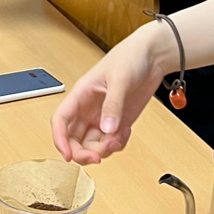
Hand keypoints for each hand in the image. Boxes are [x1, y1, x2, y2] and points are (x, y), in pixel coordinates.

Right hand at [51, 22, 164, 164]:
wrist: (153, 56)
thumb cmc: (130, 57)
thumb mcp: (120, 79)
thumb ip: (113, 105)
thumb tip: (107, 130)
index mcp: (81, 95)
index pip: (61, 120)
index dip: (60, 139)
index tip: (68, 156)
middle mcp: (88, 109)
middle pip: (74, 139)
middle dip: (83, 153)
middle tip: (98, 158)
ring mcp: (103, 116)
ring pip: (92, 145)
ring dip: (104, 149)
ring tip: (119, 138)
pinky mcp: (118, 121)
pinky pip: (111, 142)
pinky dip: (118, 144)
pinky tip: (127, 132)